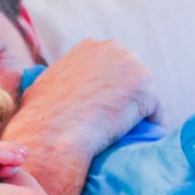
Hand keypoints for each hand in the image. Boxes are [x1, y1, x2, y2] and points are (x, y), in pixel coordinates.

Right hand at [2, 39, 164, 194]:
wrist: (52, 135)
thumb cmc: (39, 119)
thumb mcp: (41, 90)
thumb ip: (55, 85)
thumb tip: (50, 94)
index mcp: (88, 48)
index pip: (111, 70)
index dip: (109, 95)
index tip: (105, 117)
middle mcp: (112, 48)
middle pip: (131, 78)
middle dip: (127, 101)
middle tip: (119, 130)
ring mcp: (131, 64)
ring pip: (144, 96)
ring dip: (139, 116)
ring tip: (130, 141)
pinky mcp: (145, 86)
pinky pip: (156, 115)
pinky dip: (150, 130)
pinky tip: (140, 146)